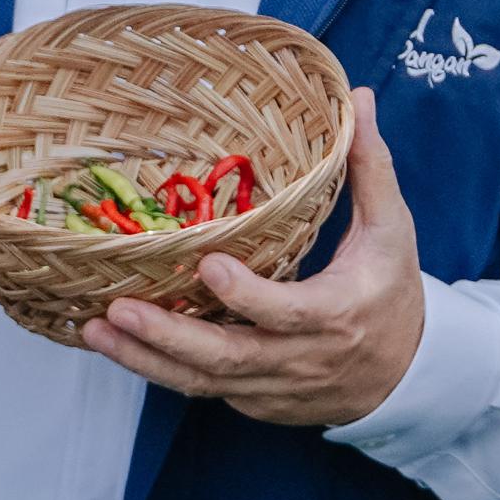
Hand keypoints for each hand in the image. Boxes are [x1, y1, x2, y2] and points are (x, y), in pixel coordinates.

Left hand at [80, 87, 424, 425]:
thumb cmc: (391, 291)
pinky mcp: (254, 401)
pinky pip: (202, 387)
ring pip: (203, 381)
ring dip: (145, 359)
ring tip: (95, 330)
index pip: (286, 312)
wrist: (404, 375)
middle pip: (228, 358)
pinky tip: (119, 343)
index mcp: (337, 313)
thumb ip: (371, 167)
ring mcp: (273, 386)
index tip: (207, 264)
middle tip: (118, 310)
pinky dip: (160, 369)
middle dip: (168, 337)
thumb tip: (361, 98)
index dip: (245, 295)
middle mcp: (300, 358)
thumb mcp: (392, 229)